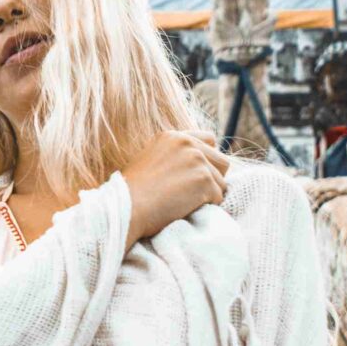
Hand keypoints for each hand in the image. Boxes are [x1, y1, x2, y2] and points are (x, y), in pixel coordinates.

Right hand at [120, 129, 228, 252]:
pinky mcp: (204, 179)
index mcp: (172, 136)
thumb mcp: (149, 161)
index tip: (196, 176)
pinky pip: (218, 197)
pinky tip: (184, 209)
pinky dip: (206, 207)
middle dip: (212, 179)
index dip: (208, 160)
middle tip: (193, 194)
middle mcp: (187, 143)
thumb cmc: (131, 193)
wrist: (125, 207)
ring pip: (221, 182)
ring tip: (182, 203)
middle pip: (222, 162)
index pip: (209, 140)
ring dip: (208, 196)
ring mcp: (197, 160)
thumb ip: (173, 157)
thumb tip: (195, 167)